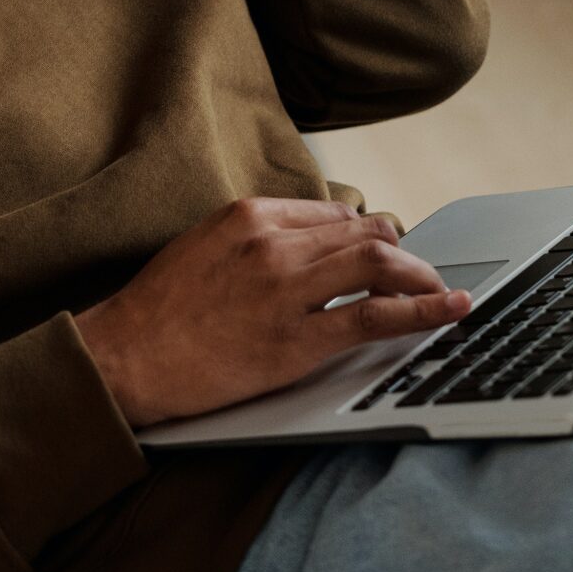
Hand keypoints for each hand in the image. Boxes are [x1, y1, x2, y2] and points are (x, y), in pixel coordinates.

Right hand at [73, 197, 471, 428]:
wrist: (124, 357)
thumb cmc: (155, 310)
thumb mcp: (201, 246)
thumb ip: (252, 236)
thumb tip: (304, 240)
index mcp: (250, 216)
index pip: (333, 214)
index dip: (368, 234)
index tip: (384, 250)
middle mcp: (274, 244)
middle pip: (367, 234)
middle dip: (404, 253)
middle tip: (422, 273)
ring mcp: (287, 291)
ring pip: (380, 266)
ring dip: (422, 277)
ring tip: (443, 292)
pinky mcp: (296, 340)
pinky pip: (374, 318)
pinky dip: (422, 312)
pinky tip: (448, 312)